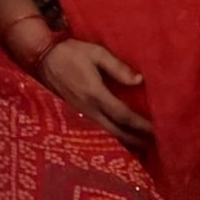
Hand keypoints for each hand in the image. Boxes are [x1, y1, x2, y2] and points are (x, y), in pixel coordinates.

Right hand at [37, 40, 152, 147]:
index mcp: (95, 94)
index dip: (141, 125)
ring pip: (106, 136)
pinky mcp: (74, 117)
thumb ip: (118, 67)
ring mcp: (79, 116)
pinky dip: (110, 140)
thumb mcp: (96, 53)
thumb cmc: (71, 53)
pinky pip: (96, 133)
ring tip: (142, 146)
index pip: (123, 115)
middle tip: (154, 143)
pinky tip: (120, 142)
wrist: (42, 58)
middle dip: (136, 139)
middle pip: (117, 132)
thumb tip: (139, 80)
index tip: (157, 130)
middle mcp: (88, 110)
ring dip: (125, 143)